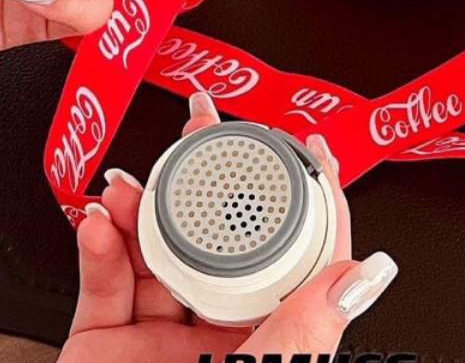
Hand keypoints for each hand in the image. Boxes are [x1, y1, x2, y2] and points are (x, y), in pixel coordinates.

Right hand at [60, 92, 397, 362]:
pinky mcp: (102, 345)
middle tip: (203, 124)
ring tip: (132, 185)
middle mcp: (215, 335)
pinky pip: (102, 283)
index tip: (303, 144)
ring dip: (141, 208)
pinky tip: (98, 224)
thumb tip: (367, 273)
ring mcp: (157, 338)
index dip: (301, 194)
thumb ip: (309, 330)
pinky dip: (97, 247)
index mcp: (267, 344)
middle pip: (217, 237)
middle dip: (207, 176)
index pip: (292, 255)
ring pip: (155, 249)